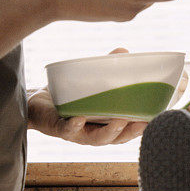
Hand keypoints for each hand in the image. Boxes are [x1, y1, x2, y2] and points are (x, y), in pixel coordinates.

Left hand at [27, 48, 146, 144]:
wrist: (34, 102)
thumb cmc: (68, 96)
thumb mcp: (90, 82)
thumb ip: (107, 68)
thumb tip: (124, 52)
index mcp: (104, 124)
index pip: (127, 130)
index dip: (141, 128)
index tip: (155, 119)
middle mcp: (92, 132)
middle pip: (115, 138)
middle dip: (129, 132)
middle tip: (142, 122)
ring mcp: (76, 133)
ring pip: (95, 139)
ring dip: (109, 132)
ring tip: (120, 120)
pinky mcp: (57, 128)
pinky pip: (67, 130)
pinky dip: (74, 126)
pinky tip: (80, 119)